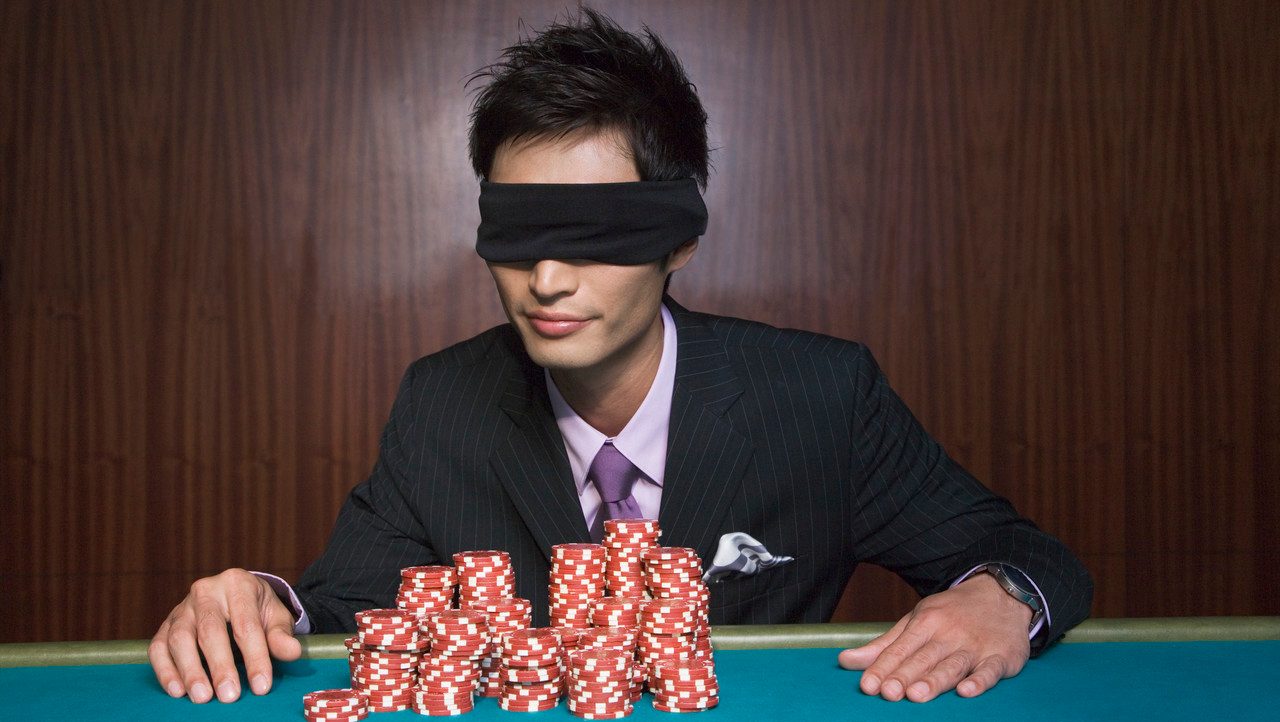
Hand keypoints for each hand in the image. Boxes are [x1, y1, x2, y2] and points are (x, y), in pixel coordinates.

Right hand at [148, 568, 301, 702]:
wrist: (235, 595)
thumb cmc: (257, 609)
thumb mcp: (275, 616)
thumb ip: (281, 635)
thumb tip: (292, 652)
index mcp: (237, 584)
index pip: (246, 624)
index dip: (255, 657)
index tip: (261, 686)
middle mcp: (206, 591)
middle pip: (210, 630)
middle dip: (220, 666)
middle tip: (229, 695)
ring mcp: (182, 607)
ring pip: (179, 638)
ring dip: (189, 670)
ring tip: (202, 697)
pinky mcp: (166, 624)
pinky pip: (159, 646)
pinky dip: (165, 670)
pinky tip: (177, 690)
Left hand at [837, 573, 1031, 701]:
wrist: (1002, 594)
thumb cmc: (952, 613)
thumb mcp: (916, 620)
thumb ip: (884, 645)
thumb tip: (846, 661)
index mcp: (926, 622)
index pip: (900, 649)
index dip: (883, 668)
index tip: (868, 686)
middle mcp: (949, 634)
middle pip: (923, 659)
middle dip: (904, 676)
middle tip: (888, 693)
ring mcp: (975, 646)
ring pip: (952, 666)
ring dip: (934, 681)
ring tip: (916, 694)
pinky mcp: (1000, 657)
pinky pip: (989, 671)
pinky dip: (979, 681)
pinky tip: (966, 691)